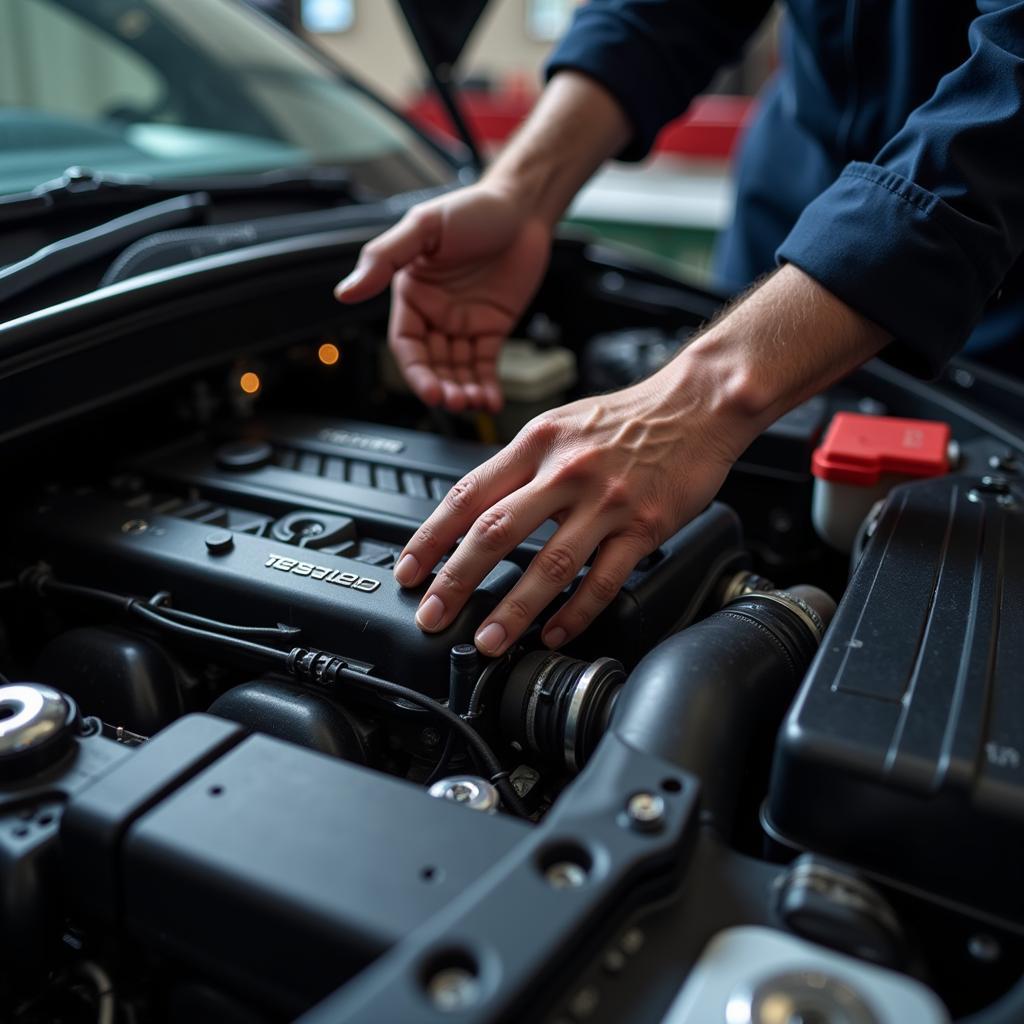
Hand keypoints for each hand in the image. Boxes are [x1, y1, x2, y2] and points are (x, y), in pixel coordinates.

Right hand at [334, 183, 551, 412]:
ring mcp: (463, 323)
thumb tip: (345, 292)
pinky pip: (485, 364)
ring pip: (458, 369)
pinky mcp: (492, 328)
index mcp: (411, 295)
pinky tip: (491, 401)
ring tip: (475, 403)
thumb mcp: (423, 228)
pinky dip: (488, 385)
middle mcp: (434, 314)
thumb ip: (384, 259)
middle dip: (443, 387)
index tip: (432, 390)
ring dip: (464, 390)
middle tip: (457, 402)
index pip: (407, 345)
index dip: (418, 372)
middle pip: (432, 364)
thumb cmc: (472, 210)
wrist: (522, 206)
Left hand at [391, 360, 751, 655]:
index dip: (431, 537)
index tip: (410, 571)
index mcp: (536, 443)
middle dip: (456, 581)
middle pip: (495, 532)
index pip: (468, 494)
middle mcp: (566, 470)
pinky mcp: (643, 526)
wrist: (697, 404)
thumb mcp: (559, 424)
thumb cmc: (627, 417)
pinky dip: (575, 613)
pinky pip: (602, 580)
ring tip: (489, 640)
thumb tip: (478, 510)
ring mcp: (605, 501)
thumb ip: (519, 466)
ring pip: (549, 564)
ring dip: (513, 610)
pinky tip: (555, 633)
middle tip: (433, 616)